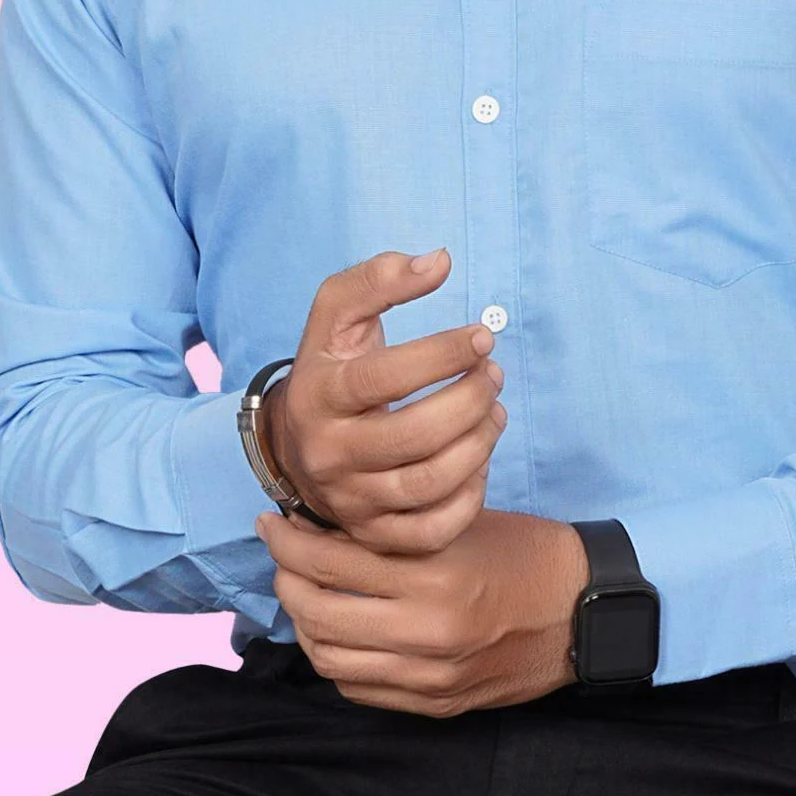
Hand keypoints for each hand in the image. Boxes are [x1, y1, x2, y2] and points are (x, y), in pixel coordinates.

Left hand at [257, 505, 589, 717]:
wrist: (581, 611)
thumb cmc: (524, 552)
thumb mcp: (462, 522)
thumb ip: (399, 527)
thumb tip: (329, 518)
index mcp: (436, 574)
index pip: (334, 559)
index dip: (291, 539)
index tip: (273, 520)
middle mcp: (427, 630)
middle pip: (319, 614)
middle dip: (286, 579)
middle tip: (280, 553)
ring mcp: (430, 676)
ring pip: (330, 658)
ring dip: (302, 623)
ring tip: (300, 591)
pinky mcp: (435, 704)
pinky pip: (359, 688)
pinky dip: (334, 658)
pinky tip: (334, 630)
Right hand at [267, 248, 507, 553]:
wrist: (298, 441)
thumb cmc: (332, 365)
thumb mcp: (337, 313)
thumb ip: (380, 278)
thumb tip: (438, 261)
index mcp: (318, 394)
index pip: (382, 377)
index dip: (440, 355)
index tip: (482, 337)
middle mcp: (329, 453)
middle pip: (413, 436)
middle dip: (469, 402)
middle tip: (494, 375)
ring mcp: (351, 499)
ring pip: (428, 484)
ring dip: (479, 443)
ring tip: (496, 410)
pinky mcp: (374, 534)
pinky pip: (433, 531)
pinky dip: (471, 496)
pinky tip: (480, 457)